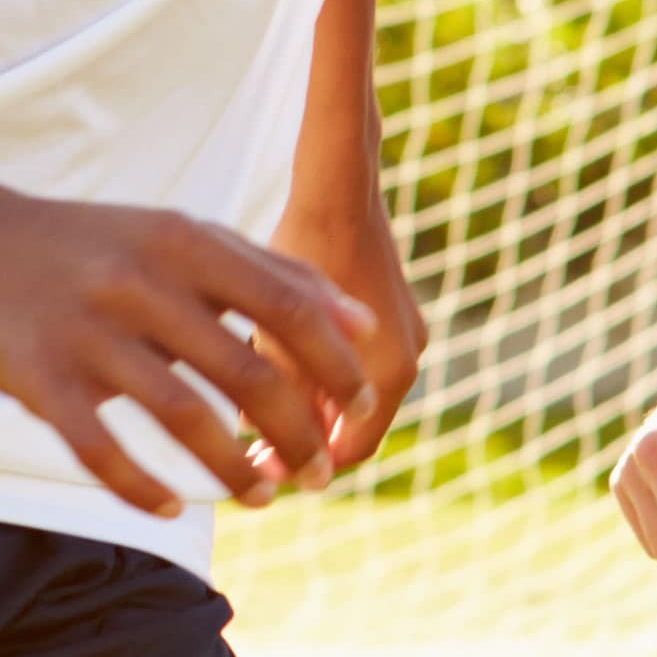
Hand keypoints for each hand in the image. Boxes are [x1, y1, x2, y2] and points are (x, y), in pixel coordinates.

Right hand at [0, 192, 383, 515]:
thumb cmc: (98, 247)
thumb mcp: (182, 238)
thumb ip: (272, 272)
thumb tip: (362, 324)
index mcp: (185, 243)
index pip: (290, 309)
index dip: (338, 366)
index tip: (364, 408)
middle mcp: (141, 285)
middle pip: (247, 375)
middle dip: (299, 435)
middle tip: (322, 475)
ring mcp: (89, 334)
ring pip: (184, 419)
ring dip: (234, 471)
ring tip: (263, 498)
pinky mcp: (41, 382)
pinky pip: (101, 450)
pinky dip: (142, 487)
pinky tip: (172, 509)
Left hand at [267, 191, 428, 471]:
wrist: (340, 187)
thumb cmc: (307, 254)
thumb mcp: (284, 334)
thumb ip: (283, 399)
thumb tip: (267, 452)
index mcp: (392, 372)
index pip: (350, 451)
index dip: (303, 469)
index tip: (256, 470)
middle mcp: (407, 358)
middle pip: (352, 427)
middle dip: (303, 442)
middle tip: (249, 452)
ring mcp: (403, 334)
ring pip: (349, 395)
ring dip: (307, 408)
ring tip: (252, 412)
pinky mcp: (389, 312)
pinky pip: (353, 362)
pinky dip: (316, 375)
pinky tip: (270, 365)